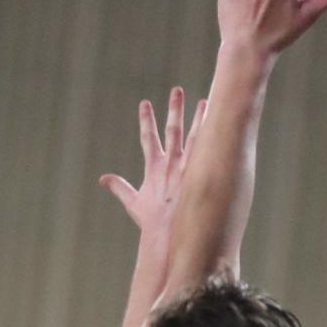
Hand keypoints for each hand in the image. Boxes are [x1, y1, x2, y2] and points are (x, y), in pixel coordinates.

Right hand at [99, 87, 205, 231]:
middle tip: (177, 91)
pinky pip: (209, 154)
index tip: (145, 103)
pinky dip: (214, 141)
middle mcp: (170, 164)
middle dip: (174, 110)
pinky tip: (222, 129)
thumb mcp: (133, 203)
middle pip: (172, 130)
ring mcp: (186, 170)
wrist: (166, 235)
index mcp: (153, 168)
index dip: (146, 120)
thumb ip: (120, 188)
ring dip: (200, 119)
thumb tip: (103, 179)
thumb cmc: (151, 222)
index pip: (148, 137)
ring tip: (206, 102)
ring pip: (195, 137)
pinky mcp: (199, 178)